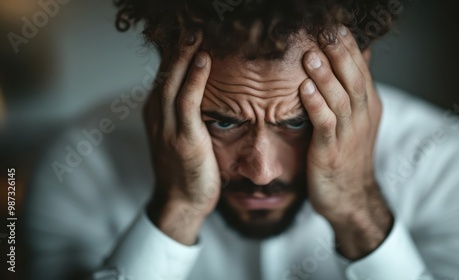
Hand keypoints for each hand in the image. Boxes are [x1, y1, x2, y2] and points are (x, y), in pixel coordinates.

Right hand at [144, 31, 219, 244]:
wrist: (181, 202)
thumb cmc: (186, 169)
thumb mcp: (180, 135)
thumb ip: (184, 112)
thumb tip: (200, 91)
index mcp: (156, 112)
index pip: (164, 74)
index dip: (174, 52)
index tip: (186, 32)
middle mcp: (156, 115)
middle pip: (164, 72)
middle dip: (176, 46)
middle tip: (189, 23)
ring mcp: (166, 126)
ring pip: (172, 82)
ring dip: (183, 54)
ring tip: (194, 32)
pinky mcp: (183, 138)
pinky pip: (187, 101)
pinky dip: (193, 78)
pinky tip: (202, 59)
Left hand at [299, 26, 392, 258]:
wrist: (350, 197)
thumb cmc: (347, 155)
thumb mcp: (355, 120)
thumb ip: (351, 91)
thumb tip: (356, 58)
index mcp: (367, 107)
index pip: (361, 70)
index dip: (350, 48)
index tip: (337, 26)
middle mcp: (361, 118)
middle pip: (354, 80)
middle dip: (341, 54)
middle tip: (328, 30)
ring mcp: (348, 136)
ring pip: (341, 100)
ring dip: (326, 77)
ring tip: (311, 55)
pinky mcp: (331, 153)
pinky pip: (325, 126)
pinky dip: (316, 106)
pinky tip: (304, 89)